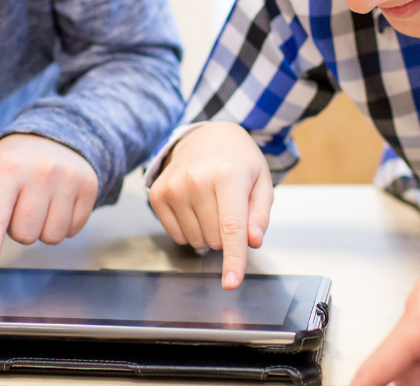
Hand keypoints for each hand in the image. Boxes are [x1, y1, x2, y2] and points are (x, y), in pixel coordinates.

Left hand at [0, 134, 98, 288]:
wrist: (54, 136)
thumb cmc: (12, 162)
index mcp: (7, 168)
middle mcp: (41, 172)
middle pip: (24, 235)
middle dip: (17, 229)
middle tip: (19, 205)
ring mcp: (69, 179)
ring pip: (49, 237)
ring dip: (40, 229)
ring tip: (38, 203)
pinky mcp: (90, 187)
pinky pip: (71, 231)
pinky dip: (61, 225)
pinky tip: (57, 203)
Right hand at [146, 121, 272, 288]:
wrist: (206, 137)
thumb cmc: (238, 162)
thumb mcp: (261, 182)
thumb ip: (260, 215)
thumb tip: (252, 241)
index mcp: (229, 175)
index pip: (232, 227)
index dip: (233, 258)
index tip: (231, 282)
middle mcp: (197, 179)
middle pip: (215, 239)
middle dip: (226, 235)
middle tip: (228, 208)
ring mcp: (173, 187)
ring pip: (196, 241)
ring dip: (208, 233)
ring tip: (211, 205)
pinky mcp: (157, 194)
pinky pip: (177, 236)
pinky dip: (190, 230)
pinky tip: (194, 207)